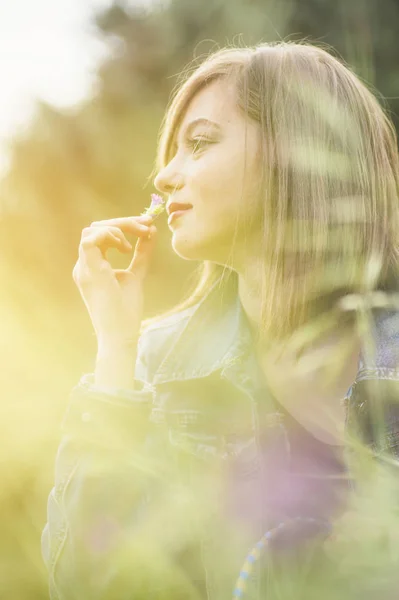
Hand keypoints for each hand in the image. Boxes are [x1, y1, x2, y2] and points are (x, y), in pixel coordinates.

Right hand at [72, 214, 156, 348]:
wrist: (121, 334)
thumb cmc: (126, 310)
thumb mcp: (137, 273)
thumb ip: (142, 253)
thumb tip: (151, 231)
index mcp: (92, 265)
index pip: (101, 234)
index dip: (124, 225)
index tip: (147, 226)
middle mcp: (84, 265)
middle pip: (96, 228)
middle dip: (123, 223)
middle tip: (146, 227)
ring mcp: (83, 268)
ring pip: (91, 230)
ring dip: (117, 228)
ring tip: (133, 245)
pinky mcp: (88, 271)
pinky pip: (90, 239)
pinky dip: (110, 235)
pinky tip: (125, 249)